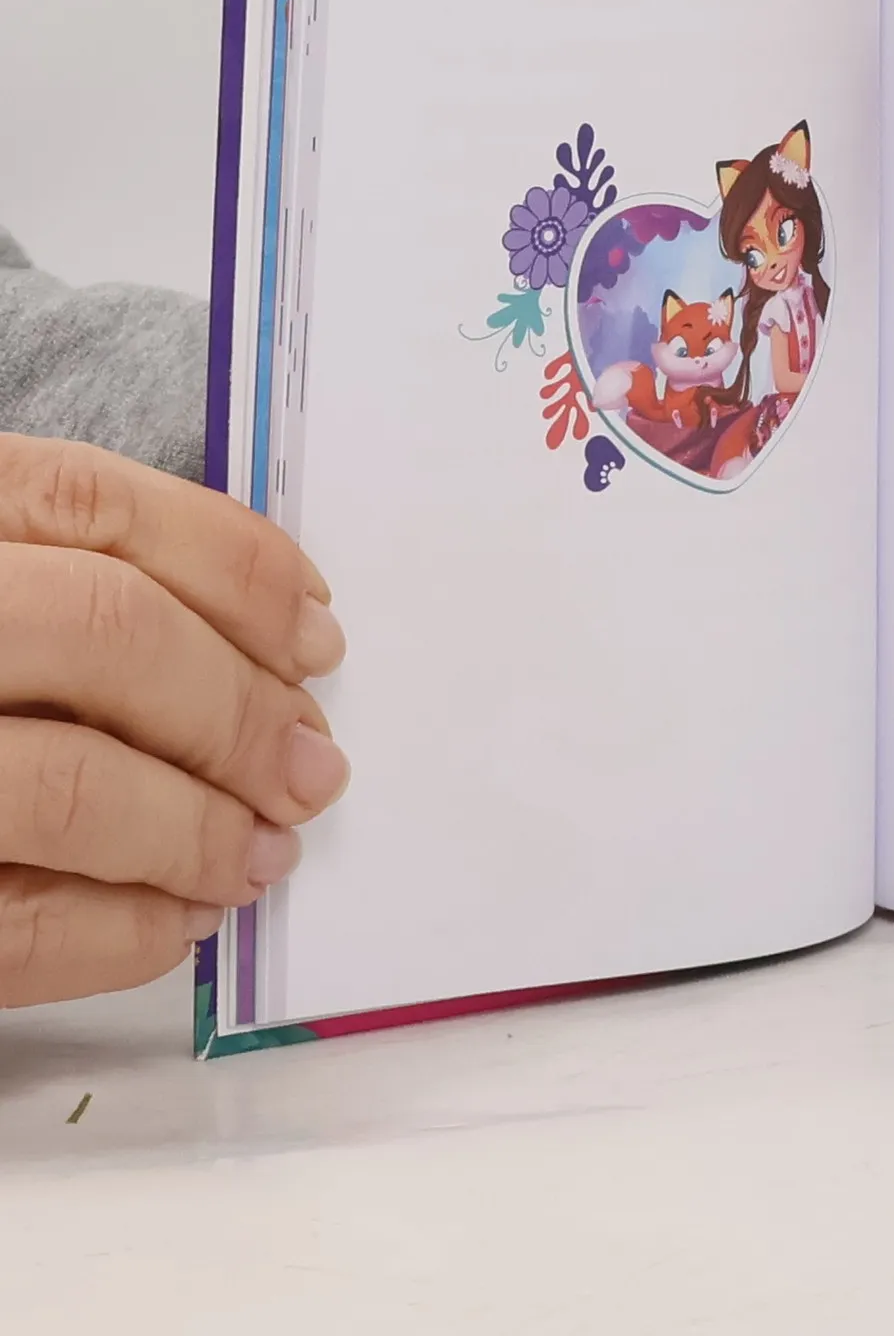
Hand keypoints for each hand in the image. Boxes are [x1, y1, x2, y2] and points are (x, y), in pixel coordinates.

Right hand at [0, 437, 348, 1006]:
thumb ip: (64, 577)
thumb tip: (277, 647)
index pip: (94, 504)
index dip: (234, 567)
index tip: (318, 634)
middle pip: (106, 634)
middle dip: (237, 709)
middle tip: (313, 768)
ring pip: (68, 786)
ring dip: (198, 831)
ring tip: (261, 857)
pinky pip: (10, 927)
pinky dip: (119, 934)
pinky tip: (175, 924)